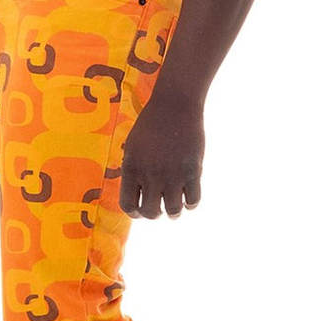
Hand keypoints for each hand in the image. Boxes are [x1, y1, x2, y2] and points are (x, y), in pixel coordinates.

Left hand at [119, 92, 204, 218]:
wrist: (175, 105)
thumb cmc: (151, 124)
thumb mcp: (133, 146)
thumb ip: (132, 169)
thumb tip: (134, 193)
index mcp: (132, 168)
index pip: (128, 205)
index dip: (134, 213)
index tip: (140, 211)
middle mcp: (151, 175)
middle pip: (150, 212)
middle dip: (154, 214)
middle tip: (159, 208)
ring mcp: (173, 174)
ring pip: (174, 211)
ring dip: (174, 212)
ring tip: (175, 205)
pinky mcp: (193, 170)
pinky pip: (193, 200)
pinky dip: (191, 204)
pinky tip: (188, 197)